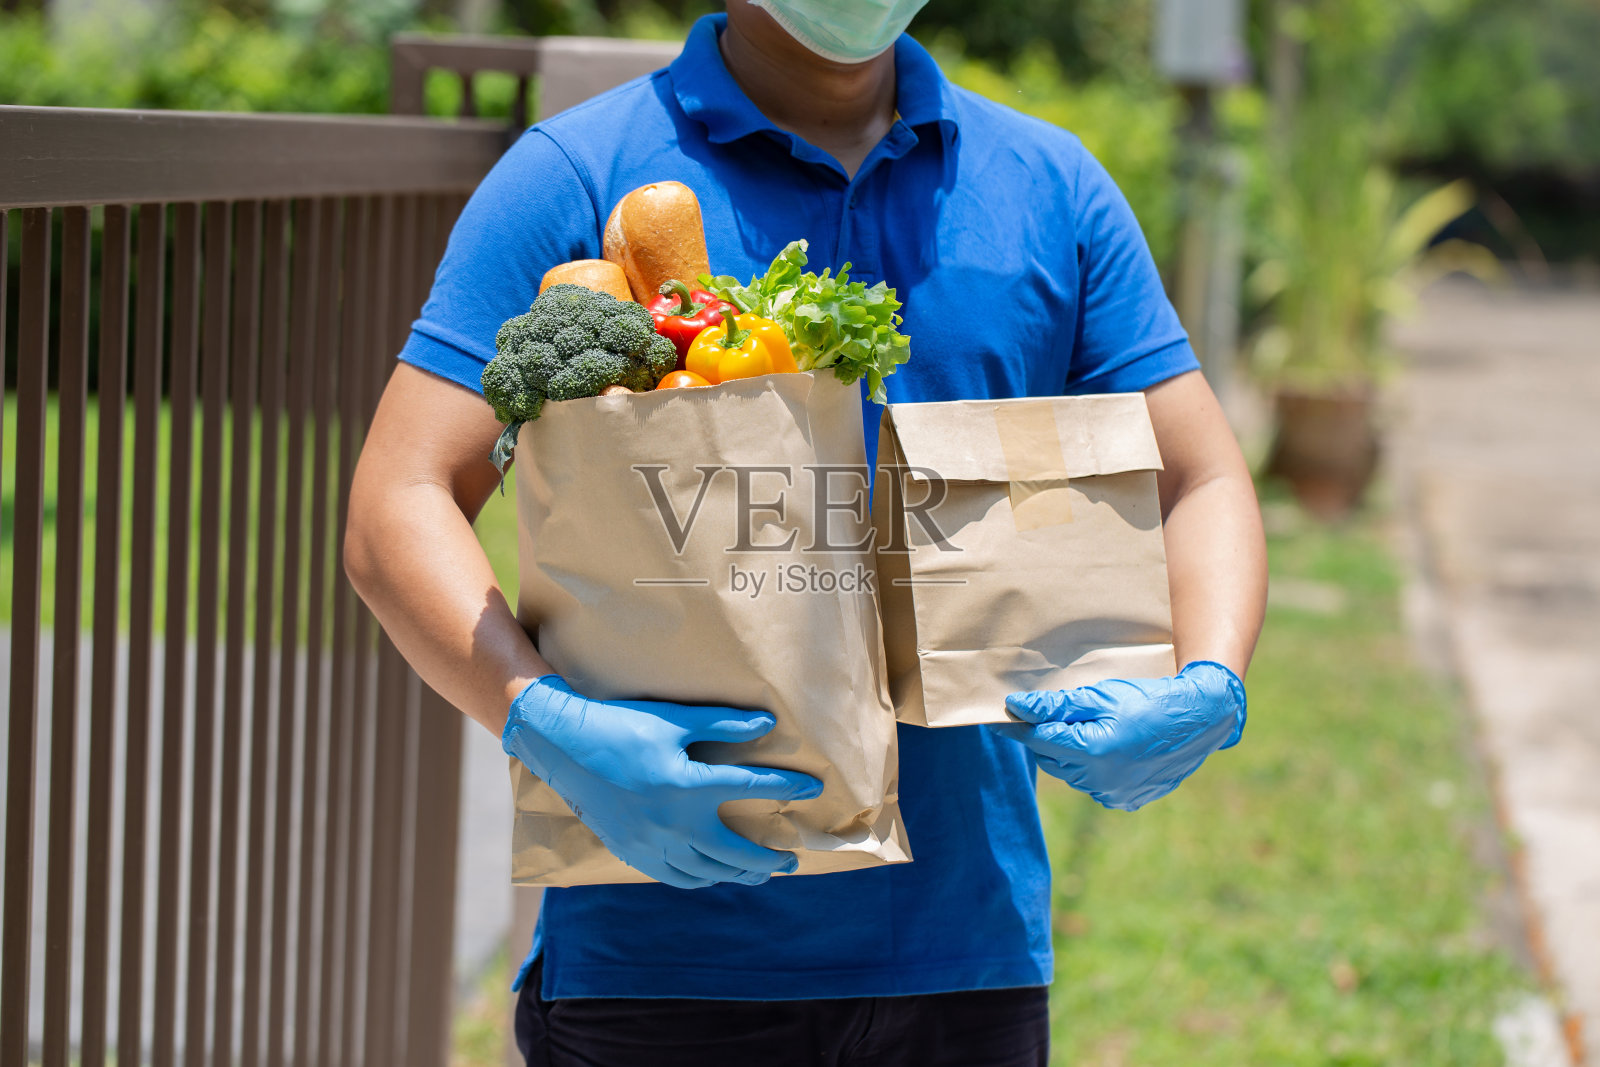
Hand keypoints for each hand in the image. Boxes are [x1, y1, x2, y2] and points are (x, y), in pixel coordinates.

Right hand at [502, 675, 822, 888]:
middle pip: (735, 852)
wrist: (564, 748)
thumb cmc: (621, 727)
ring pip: (706, 872)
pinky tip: (712, 874)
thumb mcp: (674, 719)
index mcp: (687, 785)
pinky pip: (675, 877)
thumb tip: (766, 722)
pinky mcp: (632, 852)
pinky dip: (700, 879)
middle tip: (791, 860)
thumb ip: (722, 723)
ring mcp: (652, 843)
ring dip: (737, 874)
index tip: (812, 789)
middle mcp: (673, 823)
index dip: (786, 787)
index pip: (750, 789)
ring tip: (758, 872)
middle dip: (768, 858)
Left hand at [989, 661, 1245, 811]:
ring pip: (1070, 773)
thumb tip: (1017, 707)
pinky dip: (1088, 768)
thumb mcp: (1103, 695)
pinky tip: (1102, 750)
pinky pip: (1092, 785)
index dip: (1018, 725)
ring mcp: (1113, 794)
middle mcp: (1099, 779)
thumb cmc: (1150, 700)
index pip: (1039, 738)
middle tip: (1042, 717)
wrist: (1201, 721)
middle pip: (1052, 757)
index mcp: (1092, 750)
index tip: (1002, 715)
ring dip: (1066, 753)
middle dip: (1044, 737)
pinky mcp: (1126, 801)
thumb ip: (1058, 705)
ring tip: (1081, 730)